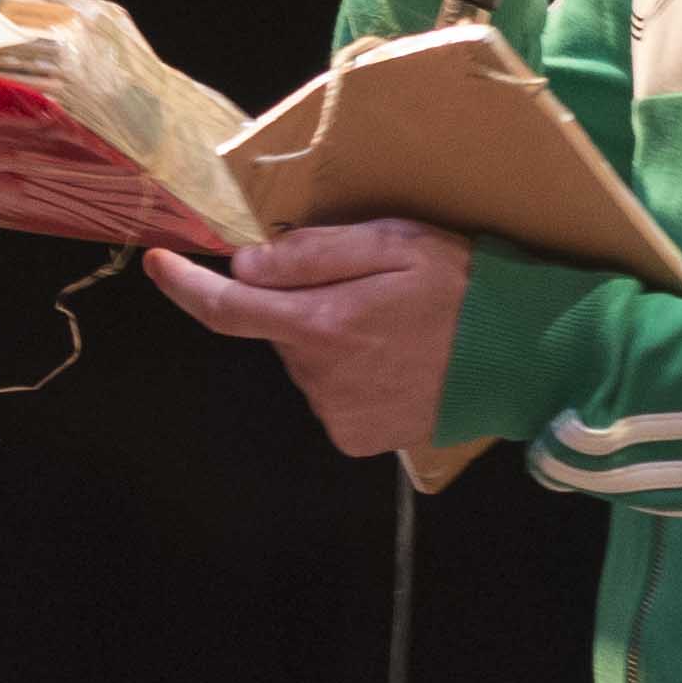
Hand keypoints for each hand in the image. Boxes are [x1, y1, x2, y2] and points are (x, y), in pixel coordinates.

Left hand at [143, 216, 474, 457]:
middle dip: (300, 305)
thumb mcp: (394, 243)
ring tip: (391, 327)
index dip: (185, 286)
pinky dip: (349, 373)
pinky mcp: (356, 438)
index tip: (158, 262)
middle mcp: (319, 379)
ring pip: (306, 362)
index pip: (227, 310)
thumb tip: (246, 265)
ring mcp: (337, 414)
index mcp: (321, 325)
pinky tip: (392, 361)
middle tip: (363, 288)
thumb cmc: (463, 289)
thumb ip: (315, 253)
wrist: (523, 357)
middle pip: (278, 330)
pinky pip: (331, 394)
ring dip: (329, 339)